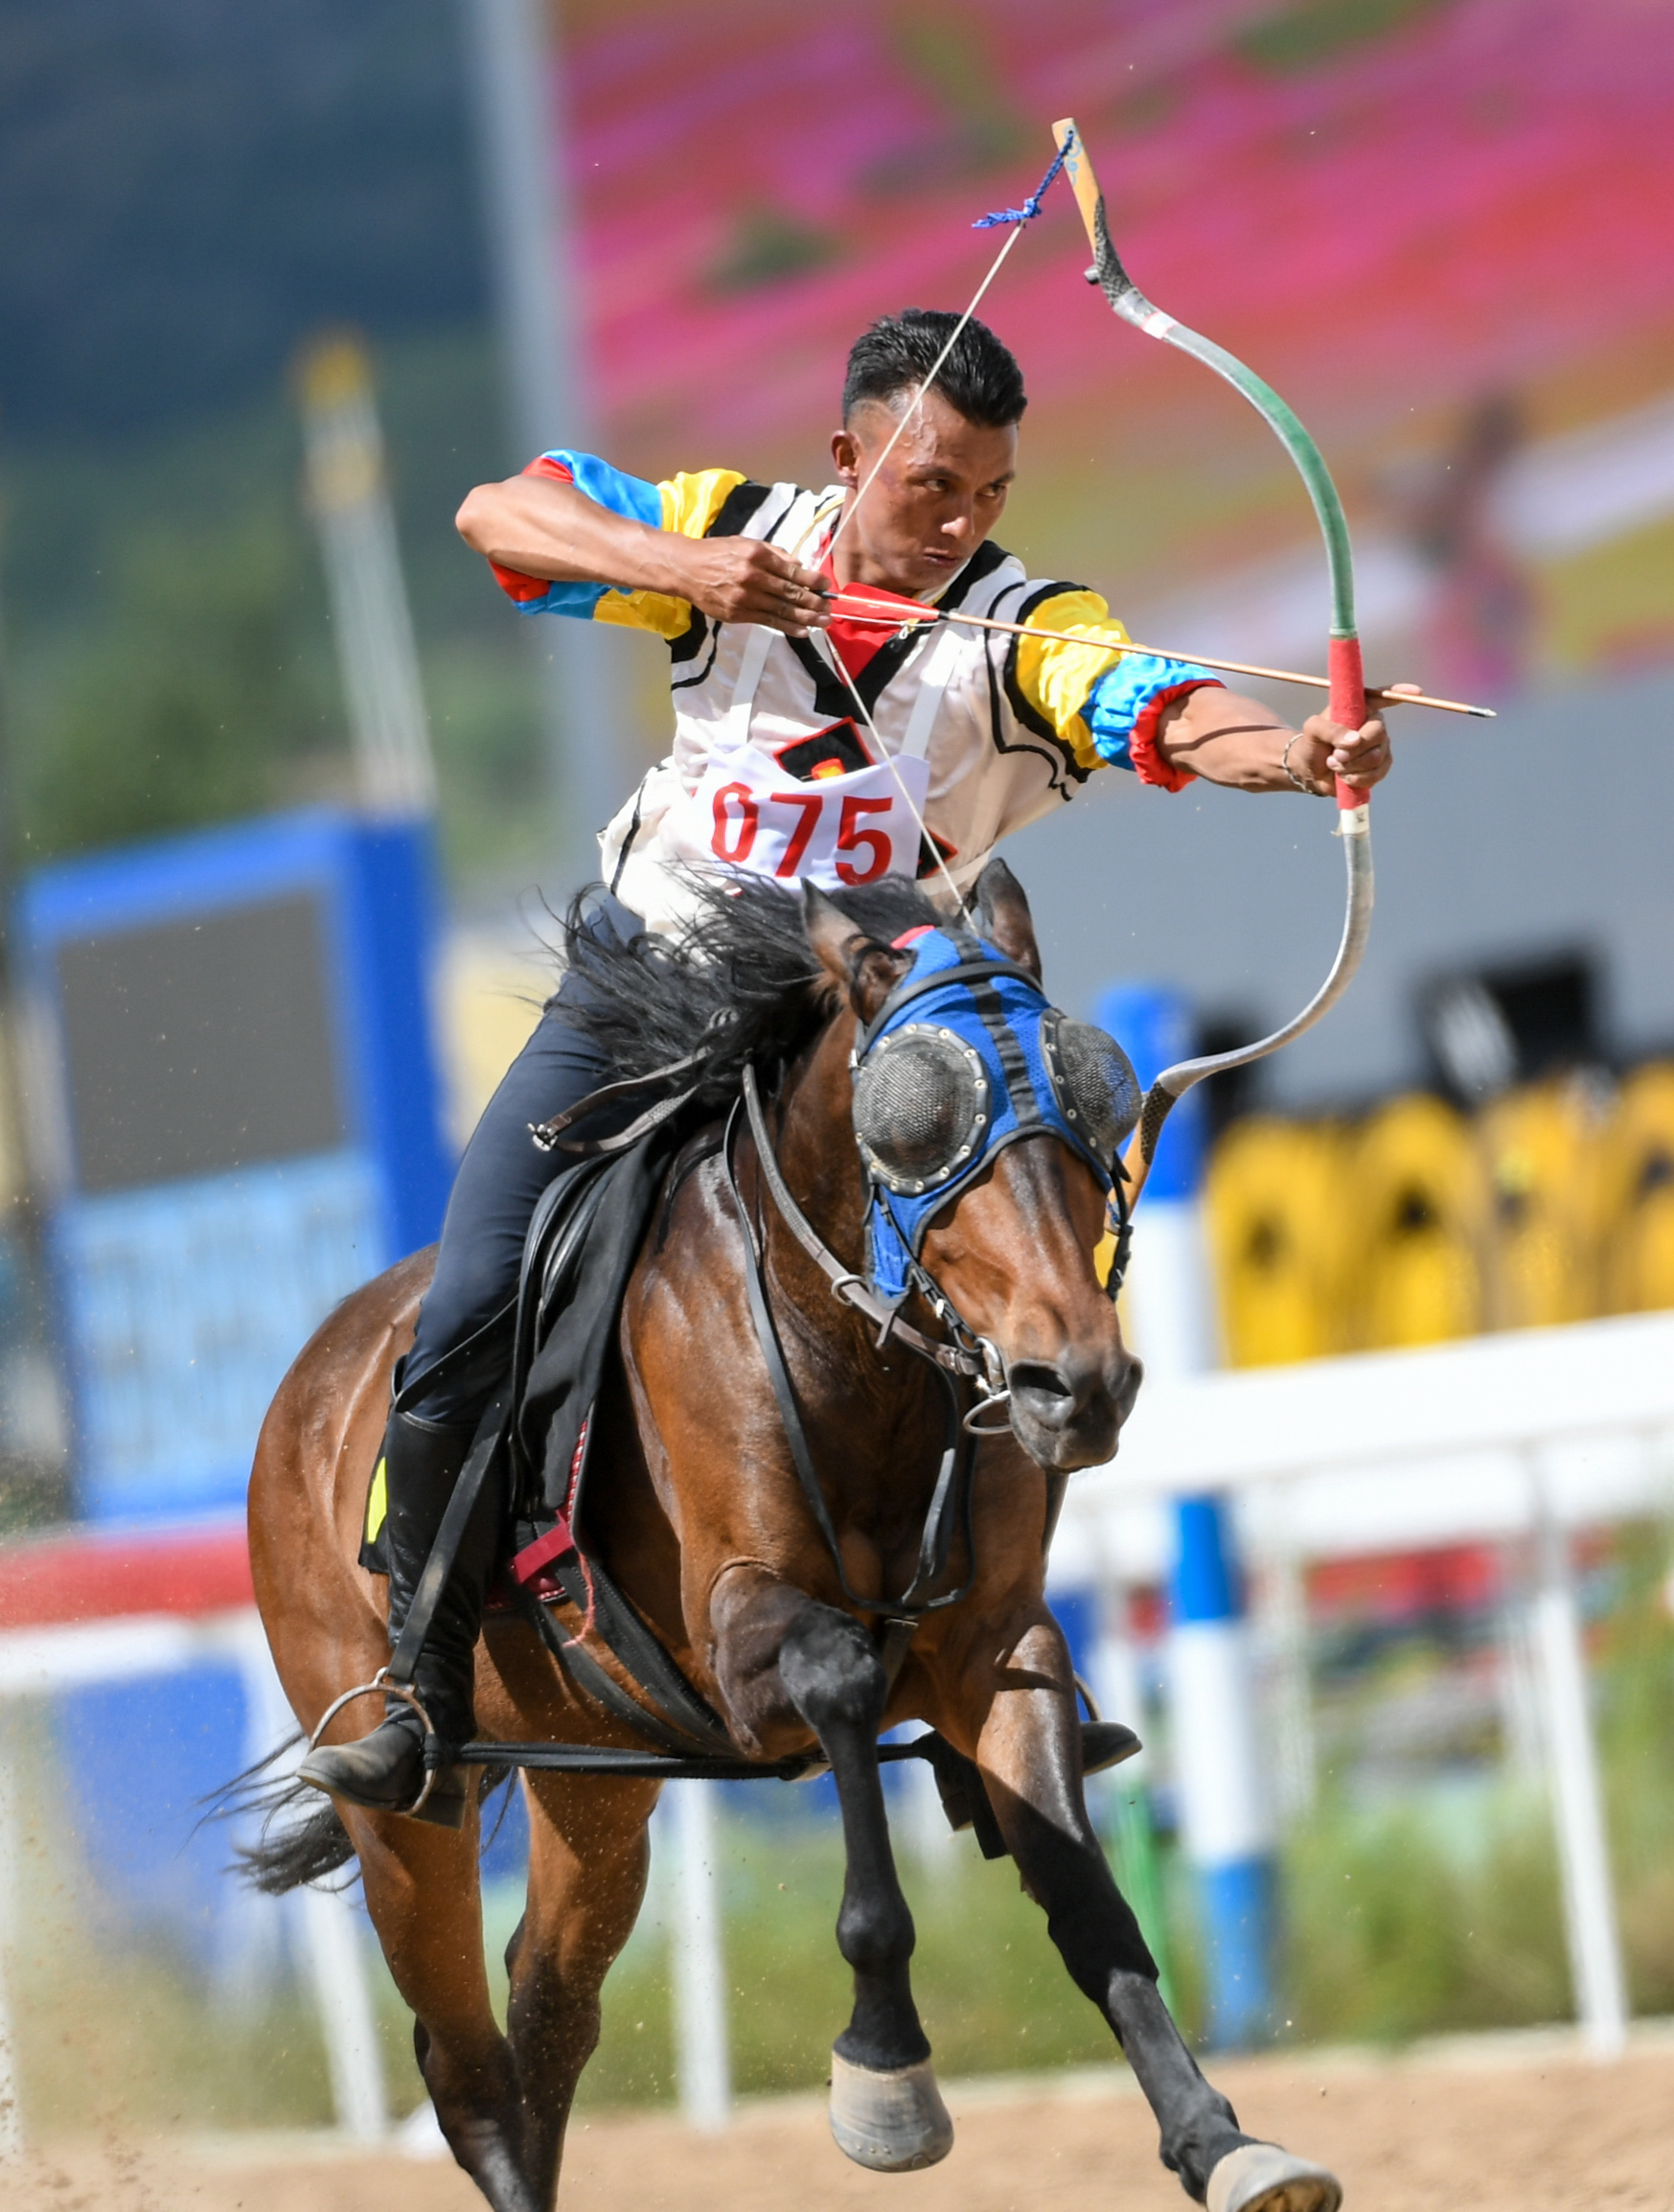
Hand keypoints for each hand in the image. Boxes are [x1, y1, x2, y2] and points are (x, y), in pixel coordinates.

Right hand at [671, 538, 831, 636]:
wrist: (687, 569)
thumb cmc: (718, 553)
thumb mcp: (746, 543)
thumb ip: (774, 553)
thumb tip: (799, 564)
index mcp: (757, 555)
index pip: (791, 570)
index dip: (812, 580)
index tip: (826, 585)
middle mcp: (752, 576)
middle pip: (789, 592)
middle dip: (813, 602)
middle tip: (830, 609)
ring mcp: (744, 598)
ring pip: (781, 610)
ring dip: (806, 618)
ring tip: (823, 622)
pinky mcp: (737, 614)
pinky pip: (767, 621)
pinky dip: (786, 627)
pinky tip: (802, 631)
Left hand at [1287, 684, 1406, 792]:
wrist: (1310, 770)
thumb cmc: (1311, 742)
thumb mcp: (1312, 729)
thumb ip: (1330, 729)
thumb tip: (1354, 740)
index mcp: (1360, 707)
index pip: (1382, 696)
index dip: (1400, 693)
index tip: (1417, 692)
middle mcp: (1374, 724)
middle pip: (1378, 733)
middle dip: (1355, 749)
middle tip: (1335, 756)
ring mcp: (1380, 745)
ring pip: (1377, 756)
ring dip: (1352, 766)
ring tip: (1334, 765)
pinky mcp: (1380, 766)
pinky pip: (1378, 773)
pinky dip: (1358, 778)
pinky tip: (1345, 777)